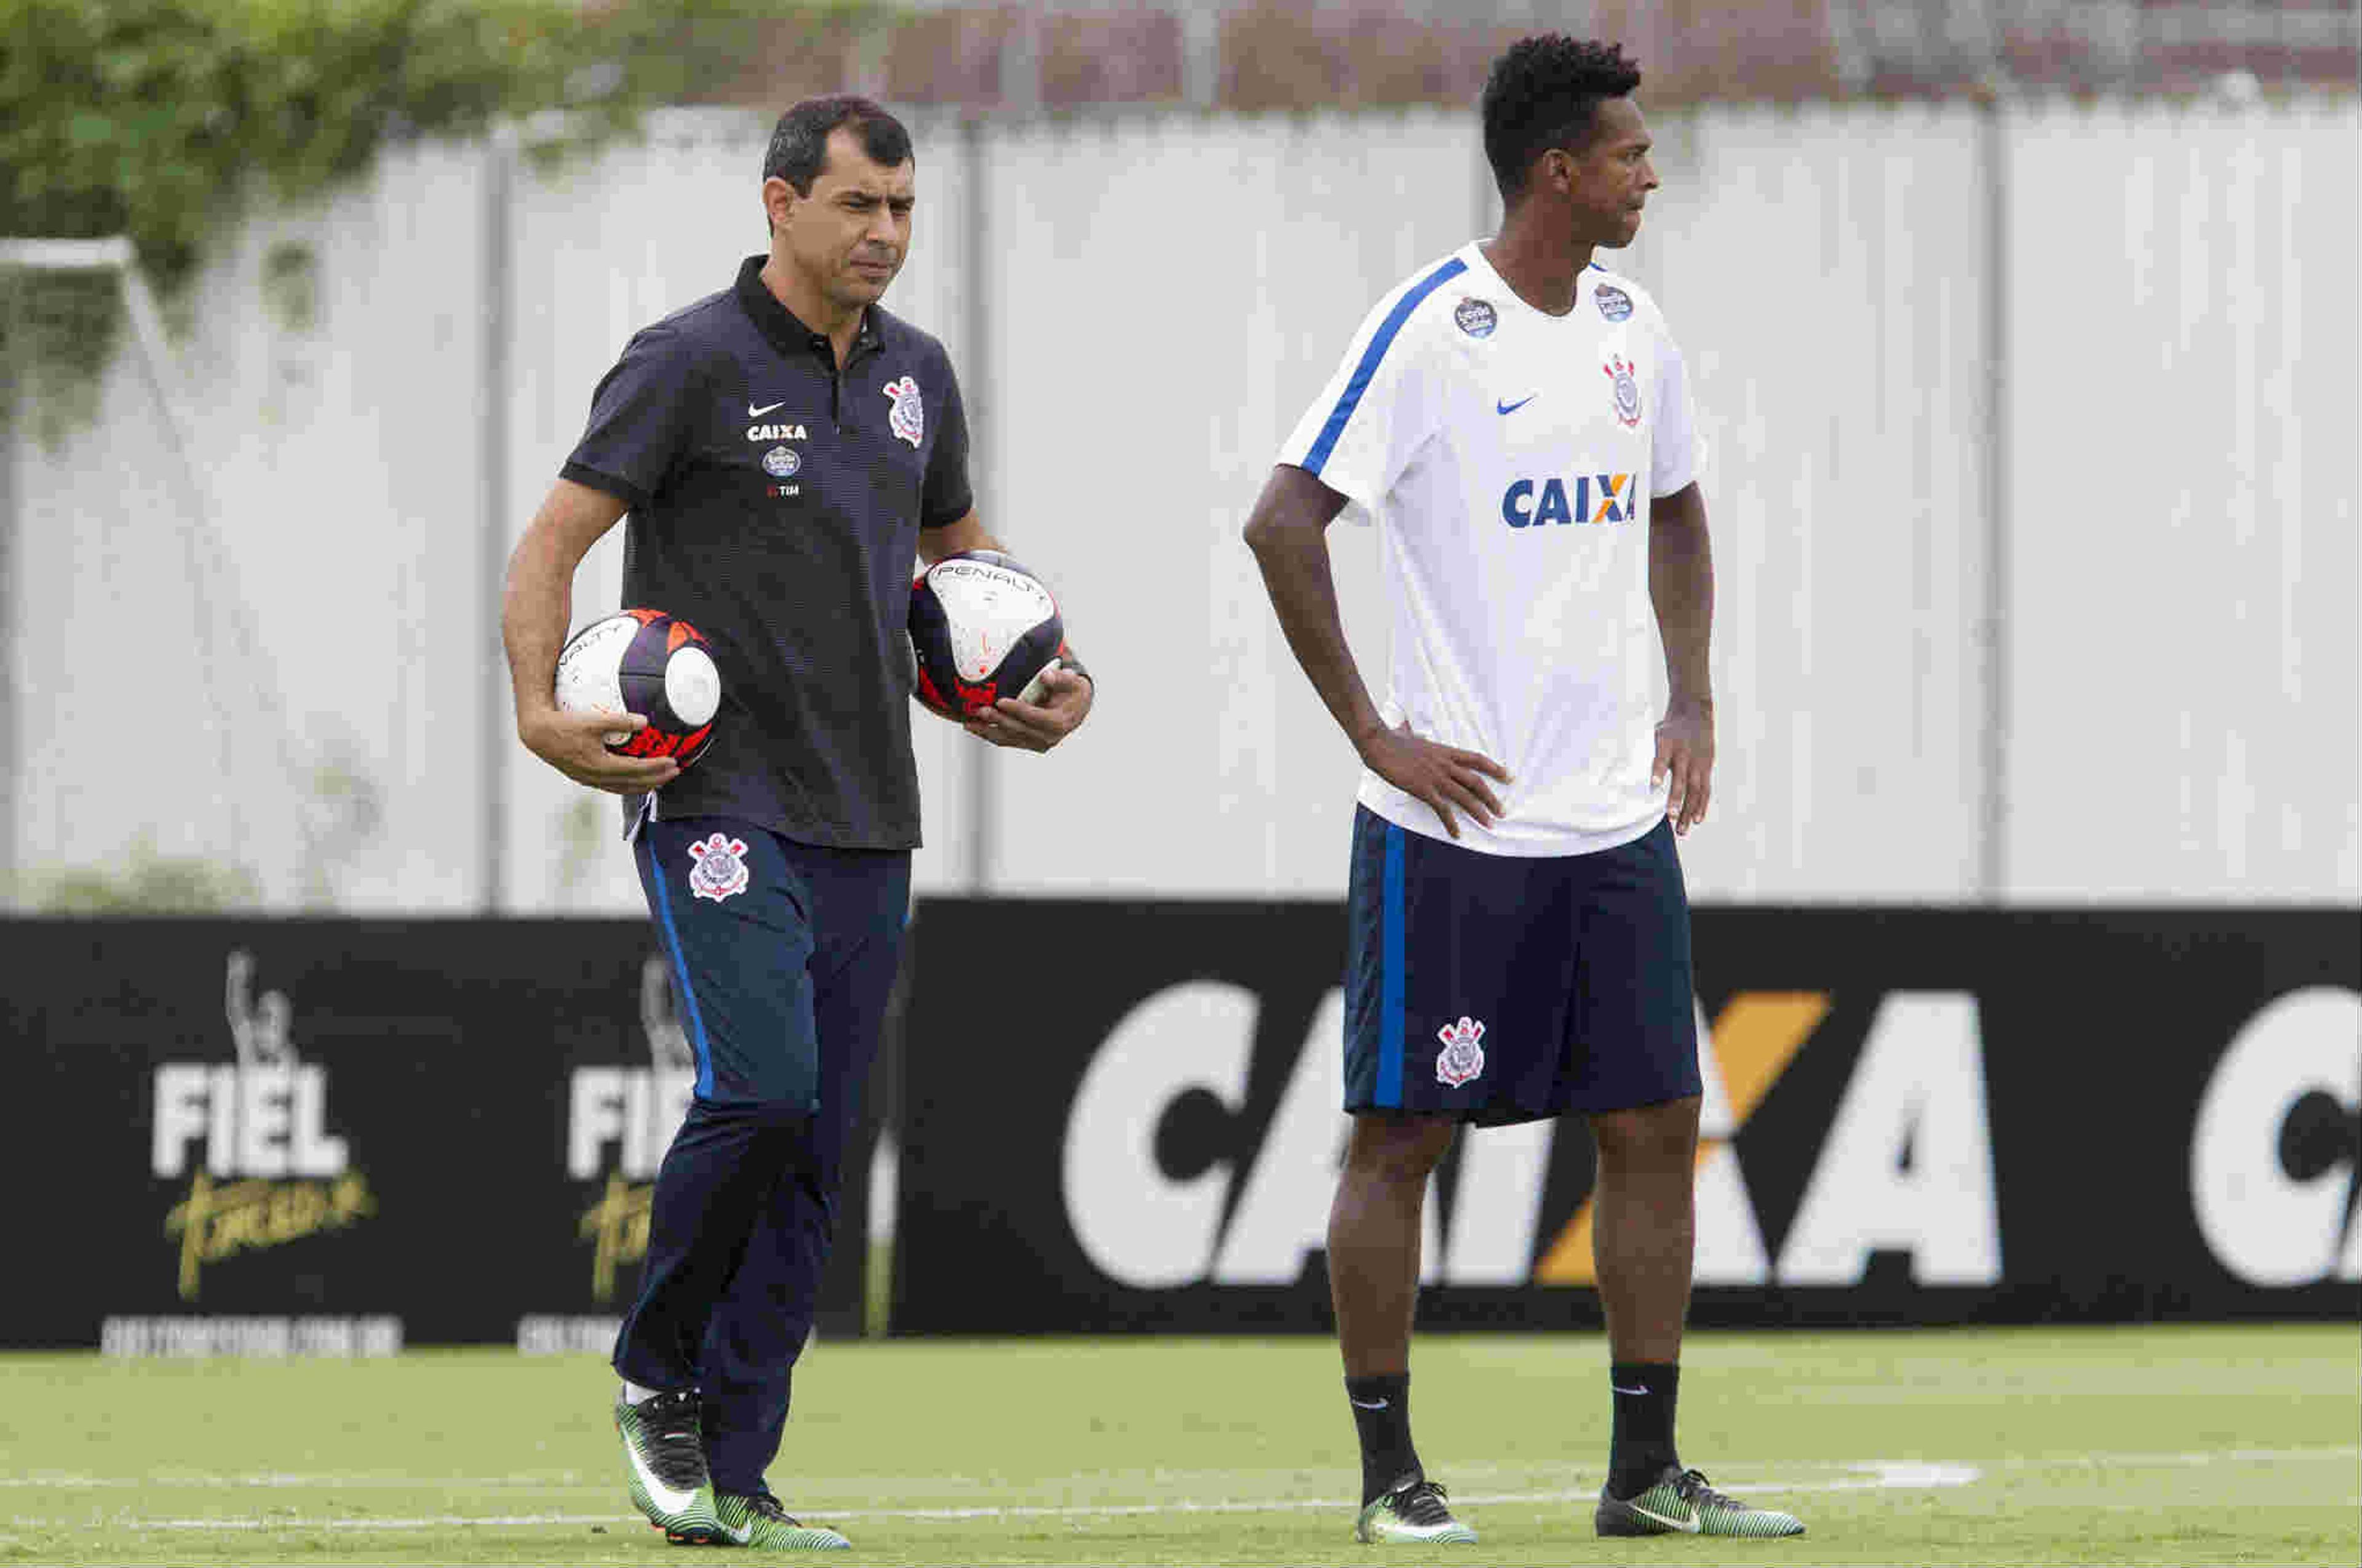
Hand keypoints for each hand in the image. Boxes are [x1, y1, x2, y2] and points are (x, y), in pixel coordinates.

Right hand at [519, 707, 680, 794]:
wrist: (538, 734)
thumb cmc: (564, 724)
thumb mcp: (592, 720)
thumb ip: (619, 721)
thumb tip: (645, 721)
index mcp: (600, 765)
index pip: (636, 770)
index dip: (656, 768)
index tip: (673, 762)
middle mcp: (596, 777)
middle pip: (633, 783)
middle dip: (656, 779)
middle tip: (675, 771)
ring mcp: (589, 780)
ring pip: (622, 788)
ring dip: (643, 784)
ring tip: (661, 779)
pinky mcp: (584, 777)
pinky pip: (611, 785)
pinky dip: (627, 784)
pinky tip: (634, 779)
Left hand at [965, 667, 1092, 751]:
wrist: (1077, 708)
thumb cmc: (1073, 692)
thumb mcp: (1073, 682)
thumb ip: (1060, 678)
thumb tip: (1045, 677)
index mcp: (1059, 722)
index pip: (1036, 717)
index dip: (1018, 710)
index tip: (1001, 701)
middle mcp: (1048, 737)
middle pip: (1019, 730)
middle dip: (998, 720)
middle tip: (980, 710)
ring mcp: (1038, 743)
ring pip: (1009, 738)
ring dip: (988, 731)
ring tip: (969, 723)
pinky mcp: (1028, 744)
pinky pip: (1007, 740)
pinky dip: (990, 734)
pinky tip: (975, 727)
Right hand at [1357, 720, 1508, 839]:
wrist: (1379, 743)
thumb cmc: (1391, 739)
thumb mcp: (1408, 735)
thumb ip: (1413, 734)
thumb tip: (1407, 728)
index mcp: (1445, 751)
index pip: (1477, 759)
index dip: (1495, 768)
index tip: (1509, 777)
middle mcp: (1445, 764)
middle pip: (1476, 781)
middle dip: (1492, 798)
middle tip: (1502, 811)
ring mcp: (1435, 777)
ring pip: (1464, 796)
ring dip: (1479, 812)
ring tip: (1489, 824)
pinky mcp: (1423, 788)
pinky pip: (1442, 809)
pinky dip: (1451, 823)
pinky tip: (1457, 833)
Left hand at [1653, 700, 1713, 833]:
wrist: (1695, 713)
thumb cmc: (1668, 728)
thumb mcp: (1653, 733)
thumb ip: (1642, 751)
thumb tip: (1618, 770)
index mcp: (1668, 744)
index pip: (1662, 758)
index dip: (1658, 771)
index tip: (1654, 785)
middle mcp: (1684, 755)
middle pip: (1681, 779)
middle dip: (1676, 799)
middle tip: (1671, 817)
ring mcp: (1697, 763)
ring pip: (1695, 790)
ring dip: (1689, 810)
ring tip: (1682, 830)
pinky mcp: (1706, 768)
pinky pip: (1705, 790)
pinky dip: (1701, 806)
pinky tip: (1697, 821)